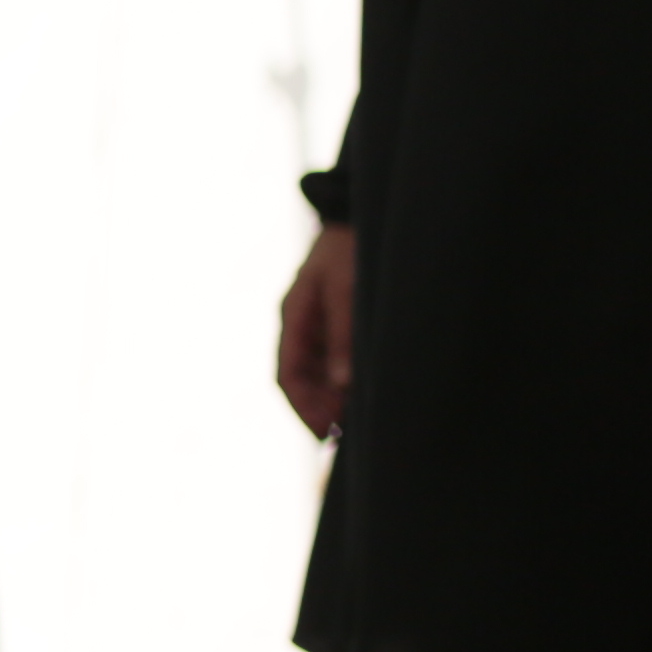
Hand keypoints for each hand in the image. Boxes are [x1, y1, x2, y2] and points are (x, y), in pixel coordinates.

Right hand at [276, 223, 357, 443]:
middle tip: (343, 437)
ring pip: (317, 373)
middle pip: (300, 380)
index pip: (288, 375)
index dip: (303, 408)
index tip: (324, 433)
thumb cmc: (352, 248)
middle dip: (318, 410)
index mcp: (294, 317)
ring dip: (332, 400)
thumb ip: (343, 336)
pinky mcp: (336, 320)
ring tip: (356, 422)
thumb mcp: (347, 290)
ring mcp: (317, 322)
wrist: (359, 214)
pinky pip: (334, 360)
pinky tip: (363, 394)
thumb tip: (343, 385)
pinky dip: (344, 383)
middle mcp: (301, 324)